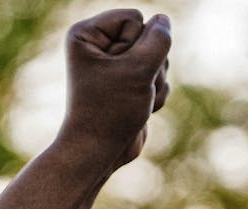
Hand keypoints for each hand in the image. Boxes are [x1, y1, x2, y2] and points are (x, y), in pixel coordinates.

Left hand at [58, 9, 171, 168]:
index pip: (134, 18)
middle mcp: (97, 46)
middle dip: (148, 64)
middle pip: (148, 34)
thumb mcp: (140, 69)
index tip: (115, 73)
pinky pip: (159, 74)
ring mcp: (114, 64)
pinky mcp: (128, 81)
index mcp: (85, 35)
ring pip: (158, 55)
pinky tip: (139, 106)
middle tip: (125, 88)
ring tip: (131, 98)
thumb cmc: (111, 111)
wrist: (100, 152)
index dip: (135, 46)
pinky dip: (156, 93)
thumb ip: (159, 38)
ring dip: (154, 80)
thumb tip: (162, 20)